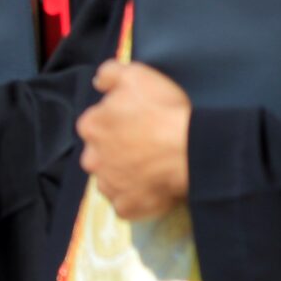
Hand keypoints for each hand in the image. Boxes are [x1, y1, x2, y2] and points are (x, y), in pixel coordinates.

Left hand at [76, 59, 190, 220]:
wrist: (190, 149)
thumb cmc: (163, 111)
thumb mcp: (138, 76)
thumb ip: (111, 74)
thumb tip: (98, 81)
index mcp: (91, 126)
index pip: (96, 124)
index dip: (117, 123)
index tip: (138, 123)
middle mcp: (91, 158)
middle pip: (100, 153)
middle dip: (116, 151)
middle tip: (146, 147)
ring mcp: (108, 185)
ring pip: (111, 179)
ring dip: (125, 175)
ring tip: (151, 169)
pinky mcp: (125, 206)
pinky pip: (126, 204)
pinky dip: (137, 199)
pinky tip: (153, 189)